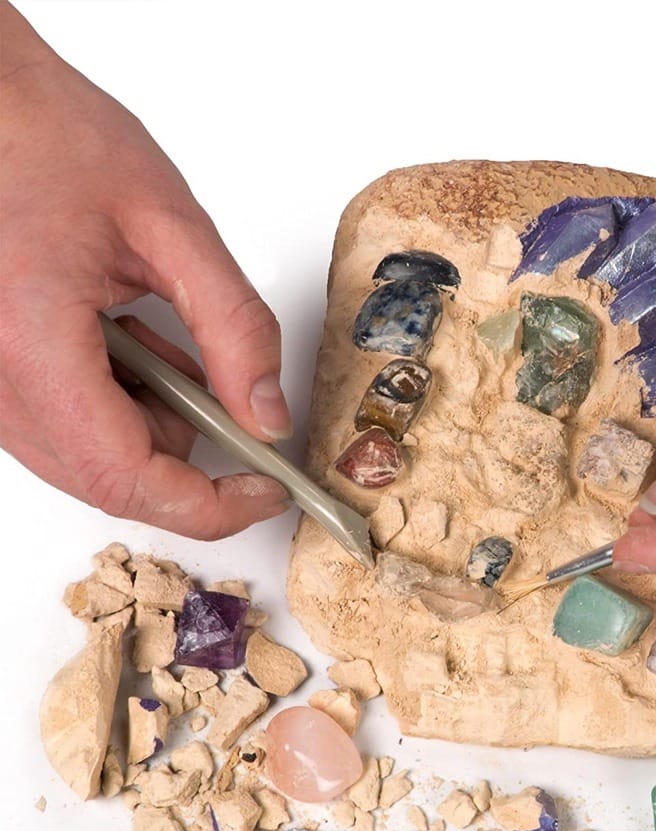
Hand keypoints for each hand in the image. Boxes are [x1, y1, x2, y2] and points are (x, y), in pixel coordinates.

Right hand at [0, 4, 291, 538]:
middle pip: (111, 480)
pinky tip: (128, 341)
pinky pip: (70, 430)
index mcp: (29, 342)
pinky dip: (120, 405)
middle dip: (188, 457)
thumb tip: (267, 414)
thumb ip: (233, 328)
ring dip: (152, 423)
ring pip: (93, 460)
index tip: (264, 491)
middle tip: (233, 401)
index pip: (126, 475)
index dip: (208, 505)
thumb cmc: (50, 141)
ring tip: (160, 337)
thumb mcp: (171, 229)